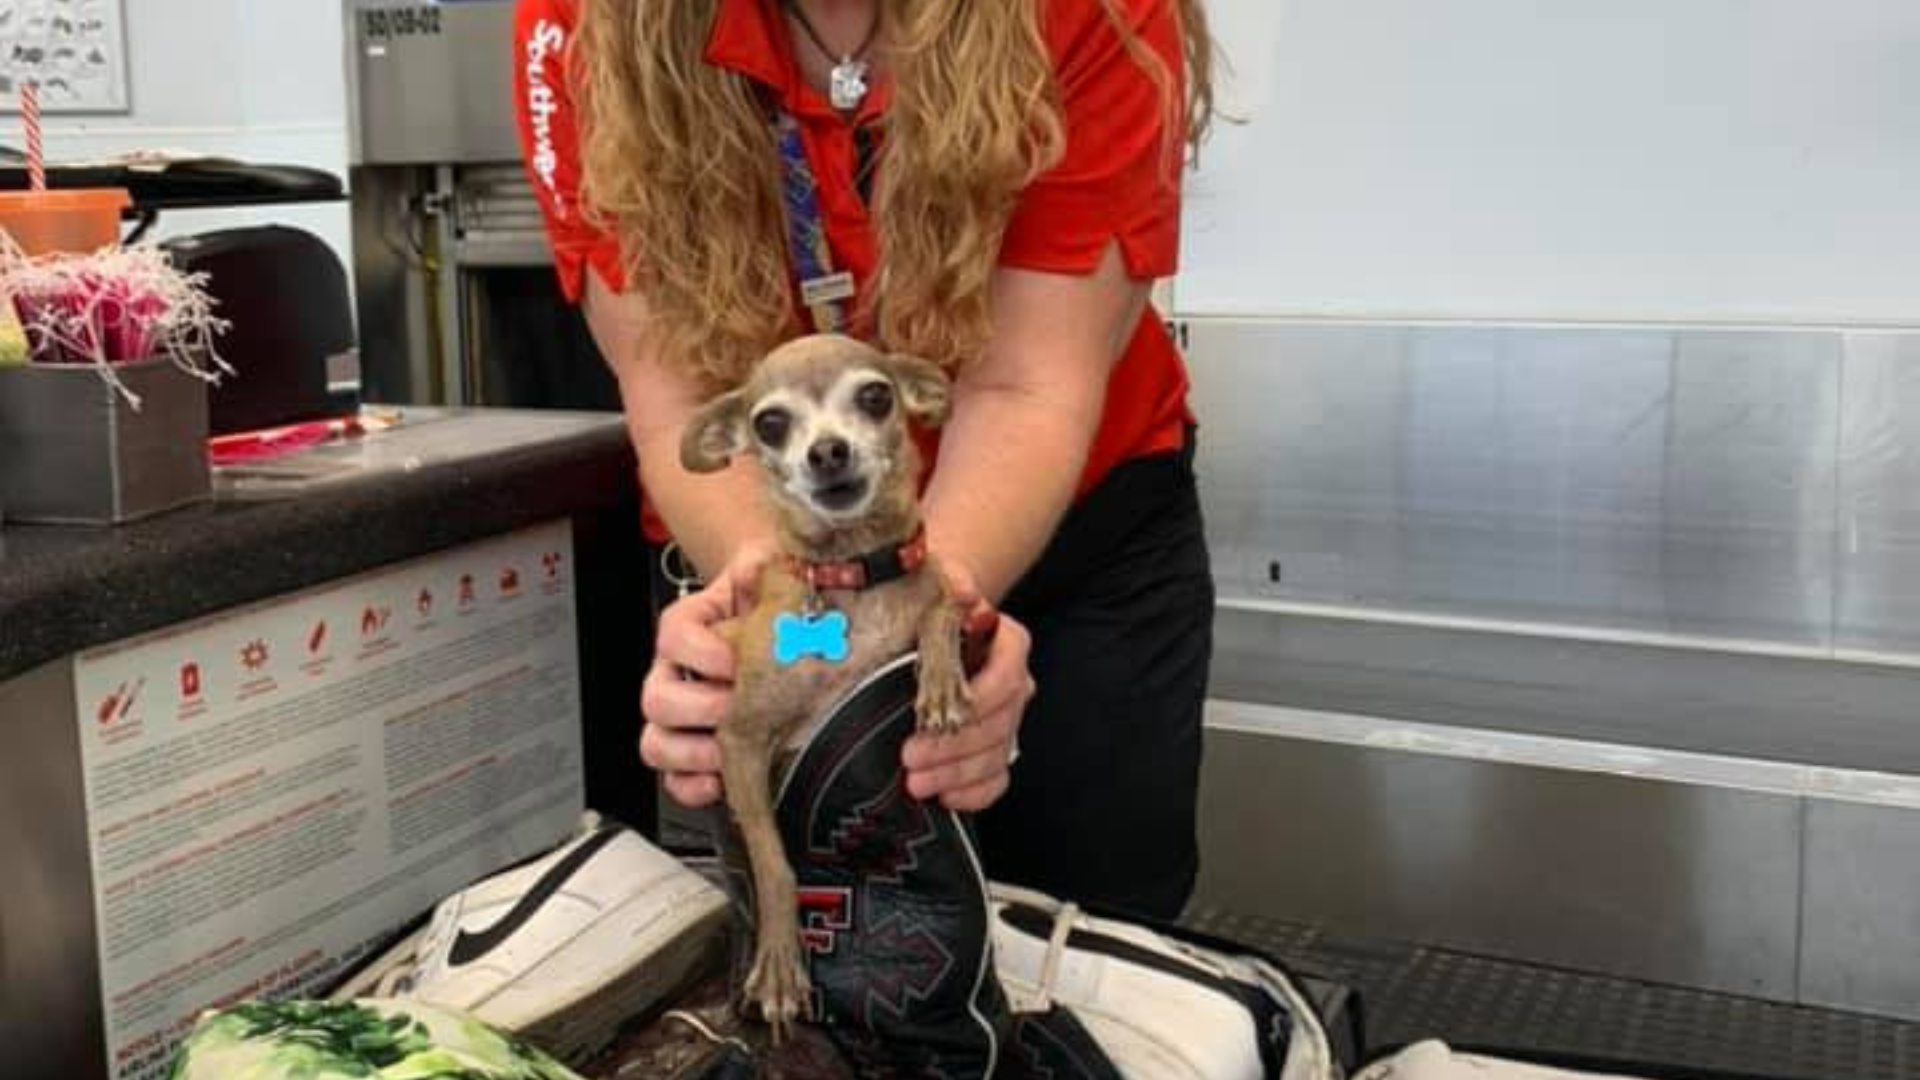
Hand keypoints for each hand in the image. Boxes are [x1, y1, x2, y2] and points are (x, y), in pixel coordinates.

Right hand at [638, 542, 772, 807]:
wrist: (781, 614)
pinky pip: (674, 780)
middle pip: (657, 699)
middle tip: (741, 708)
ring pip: (657, 743)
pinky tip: (721, 782)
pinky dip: (692, 787)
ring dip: (693, 754)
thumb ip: (771, 563)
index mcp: (688, 626)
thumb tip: (782, 567)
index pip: (673, 636)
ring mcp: (681, 714)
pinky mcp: (694, 749)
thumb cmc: (774, 596)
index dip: (702, 651)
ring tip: (731, 752)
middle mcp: (675, 671)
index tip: (736, 657)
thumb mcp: (772, 569)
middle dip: (703, 709)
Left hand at [901, 561, 1035, 811]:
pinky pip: (996, 779)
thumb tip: (964, 591)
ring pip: (996, 756)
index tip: (942, 714)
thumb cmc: (933, 605)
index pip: (1010, 674)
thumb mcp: (939, 580)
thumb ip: (954, 580)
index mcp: (1009, 644)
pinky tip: (944, 798)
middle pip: (999, 723)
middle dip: (955, 747)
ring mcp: (1006, 720)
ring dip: (957, 775)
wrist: (931, 623)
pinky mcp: (992, 748)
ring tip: (916, 783)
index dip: (981, 699)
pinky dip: (974, 794)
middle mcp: (1014, 684)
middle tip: (911, 759)